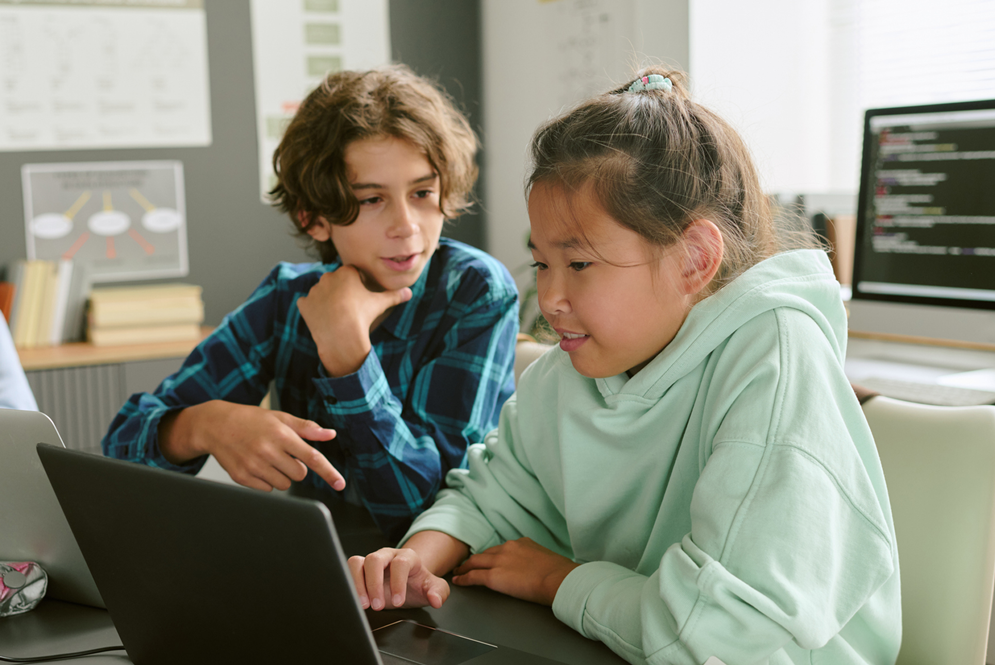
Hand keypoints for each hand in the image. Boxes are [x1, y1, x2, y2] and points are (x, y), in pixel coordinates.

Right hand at [159, 400, 343, 491]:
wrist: (216, 425)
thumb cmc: (251, 420)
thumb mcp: (280, 418)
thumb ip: (306, 428)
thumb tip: (330, 434)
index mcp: (281, 435)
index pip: (312, 457)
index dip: (329, 472)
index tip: (341, 484)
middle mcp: (268, 451)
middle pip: (300, 474)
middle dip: (297, 467)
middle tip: (283, 453)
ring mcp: (254, 466)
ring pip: (284, 484)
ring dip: (282, 475)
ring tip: (268, 458)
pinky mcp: (242, 477)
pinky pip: (267, 489)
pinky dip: (266, 481)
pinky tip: (256, 465)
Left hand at [297, 265, 411, 376]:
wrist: (341, 335)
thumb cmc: (362, 316)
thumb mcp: (380, 304)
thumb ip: (393, 295)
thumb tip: (409, 292)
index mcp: (345, 272)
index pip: (352, 273)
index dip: (357, 284)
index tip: (361, 296)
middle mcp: (327, 277)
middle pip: (336, 281)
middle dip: (341, 290)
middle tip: (349, 306)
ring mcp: (314, 290)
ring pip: (322, 292)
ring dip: (327, 299)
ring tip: (336, 314)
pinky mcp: (304, 304)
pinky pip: (308, 304)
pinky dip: (313, 309)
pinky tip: (322, 318)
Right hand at [348, 547, 450, 610]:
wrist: (409, 582)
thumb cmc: (419, 584)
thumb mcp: (434, 588)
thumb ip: (439, 592)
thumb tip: (435, 600)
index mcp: (407, 557)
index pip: (400, 564)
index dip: (398, 582)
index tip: (398, 602)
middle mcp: (388, 555)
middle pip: (375, 559)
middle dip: (374, 584)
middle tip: (378, 605)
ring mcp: (372, 561)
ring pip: (357, 562)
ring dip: (357, 584)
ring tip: (363, 604)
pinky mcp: (360, 569)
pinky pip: (348, 570)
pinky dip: (349, 585)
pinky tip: (355, 600)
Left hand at [451, 537, 579, 605]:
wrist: (557, 578)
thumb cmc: (559, 572)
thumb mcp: (547, 558)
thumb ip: (536, 559)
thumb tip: (537, 567)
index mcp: (522, 543)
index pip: (502, 549)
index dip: (493, 555)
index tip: (489, 559)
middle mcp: (508, 548)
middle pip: (486, 553)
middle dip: (475, 559)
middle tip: (467, 563)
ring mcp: (499, 561)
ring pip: (476, 562)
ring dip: (466, 566)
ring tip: (459, 571)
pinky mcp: (494, 576)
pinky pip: (474, 576)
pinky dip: (464, 578)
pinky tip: (458, 580)